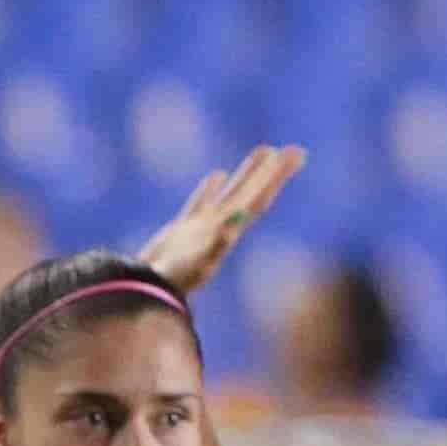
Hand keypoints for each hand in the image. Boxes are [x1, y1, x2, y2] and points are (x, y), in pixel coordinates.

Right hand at [137, 147, 306, 298]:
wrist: (149, 295)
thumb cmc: (173, 278)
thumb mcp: (197, 260)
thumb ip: (216, 241)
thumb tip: (234, 224)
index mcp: (229, 229)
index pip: (258, 196)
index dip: (276, 176)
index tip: (297, 156)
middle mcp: (221, 228)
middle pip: (253, 192)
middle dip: (273, 171)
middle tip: (296, 150)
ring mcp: (202, 229)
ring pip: (231, 194)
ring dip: (249, 173)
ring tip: (265, 150)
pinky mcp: (182, 231)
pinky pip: (201, 203)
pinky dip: (211, 188)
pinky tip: (218, 174)